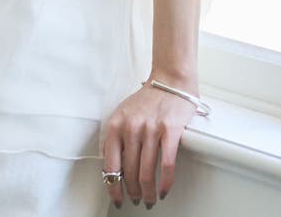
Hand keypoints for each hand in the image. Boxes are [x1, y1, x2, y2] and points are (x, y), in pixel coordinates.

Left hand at [101, 74, 197, 208]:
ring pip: (146, 172)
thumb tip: (112, 166)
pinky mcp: (169, 130)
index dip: (113, 186)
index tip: (116, 198)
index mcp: (116, 124)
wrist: (169, 81)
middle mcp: (131, 127)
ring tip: (150, 199)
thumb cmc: (147, 100)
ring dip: (148, 192)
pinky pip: (166, 165)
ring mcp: (150, 129)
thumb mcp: (123, 115)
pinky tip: (164, 190)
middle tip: (136, 200)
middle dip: (132, 191)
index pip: (110, 163)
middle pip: (129, 171)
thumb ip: (117, 137)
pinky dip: (165, 183)